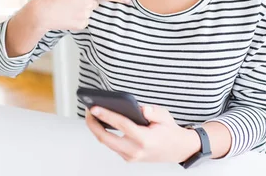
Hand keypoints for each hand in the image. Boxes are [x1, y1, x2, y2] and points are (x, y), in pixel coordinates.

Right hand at [35, 0, 130, 30]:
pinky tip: (68, 16)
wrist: (43, 14)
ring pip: (89, 12)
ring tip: (68, 8)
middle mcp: (88, 4)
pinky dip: (78, 19)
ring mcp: (85, 16)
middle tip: (72, 1)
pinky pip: (85, 21)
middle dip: (88, 2)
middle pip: (95, 3)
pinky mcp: (82, 25)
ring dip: (82, 10)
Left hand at [85, 104, 200, 162]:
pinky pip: (112, 145)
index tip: (94, 107)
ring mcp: (130, 156)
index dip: (106, 115)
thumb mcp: (165, 116)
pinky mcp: (128, 158)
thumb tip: (139, 108)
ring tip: (92, 115)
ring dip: (97, 129)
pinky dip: (104, 134)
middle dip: (93, 124)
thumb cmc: (170, 131)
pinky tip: (101, 123)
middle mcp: (135, 150)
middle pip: (106, 138)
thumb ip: (152, 111)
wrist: (178, 150)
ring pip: (107, 143)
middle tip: (88, 110)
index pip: (121, 125)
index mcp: (144, 139)